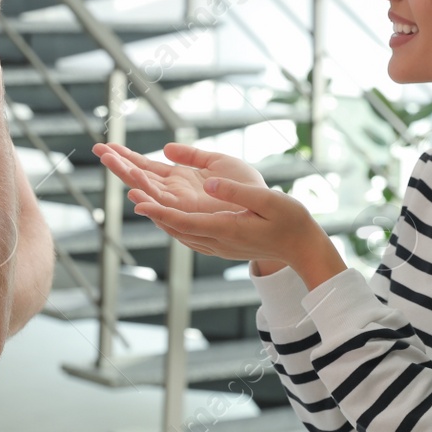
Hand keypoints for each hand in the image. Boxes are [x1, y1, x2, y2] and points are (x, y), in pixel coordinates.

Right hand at [93, 141, 266, 215]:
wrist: (268, 207)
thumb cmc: (246, 187)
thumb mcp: (218, 162)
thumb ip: (192, 155)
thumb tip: (166, 148)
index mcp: (180, 180)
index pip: (147, 167)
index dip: (127, 157)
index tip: (107, 147)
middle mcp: (176, 194)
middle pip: (141, 178)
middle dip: (119, 164)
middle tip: (98, 149)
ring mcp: (182, 204)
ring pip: (148, 190)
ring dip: (129, 176)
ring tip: (109, 161)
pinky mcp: (192, 214)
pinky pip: (166, 207)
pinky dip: (149, 199)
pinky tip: (133, 190)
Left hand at [128, 175, 332, 273]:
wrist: (302, 248)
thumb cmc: (290, 221)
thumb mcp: (268, 200)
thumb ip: (238, 192)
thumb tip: (209, 183)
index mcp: (226, 229)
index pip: (183, 221)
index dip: (158, 211)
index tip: (137, 200)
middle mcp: (217, 242)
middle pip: (175, 227)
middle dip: (151, 210)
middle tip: (129, 191)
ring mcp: (218, 247)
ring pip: (179, 233)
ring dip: (159, 217)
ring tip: (139, 199)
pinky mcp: (221, 246)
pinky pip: (189, 235)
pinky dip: (173, 223)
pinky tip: (166, 214)